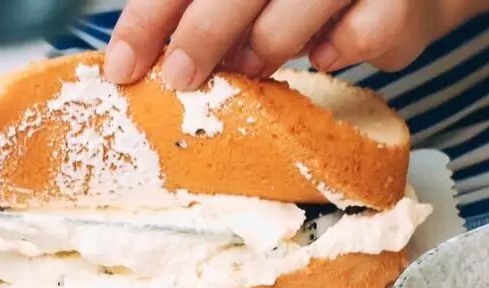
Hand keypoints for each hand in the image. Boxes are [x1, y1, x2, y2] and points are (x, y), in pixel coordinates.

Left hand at [103, 0, 459, 91]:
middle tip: (180, 80)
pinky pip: (365, 34)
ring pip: (301, 5)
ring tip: (251, 66)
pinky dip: (339, 50)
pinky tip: (325, 52)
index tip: (122, 65)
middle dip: (202, 36)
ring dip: (266, 46)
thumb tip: (147, 48)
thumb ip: (204, 1)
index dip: (150, 16)